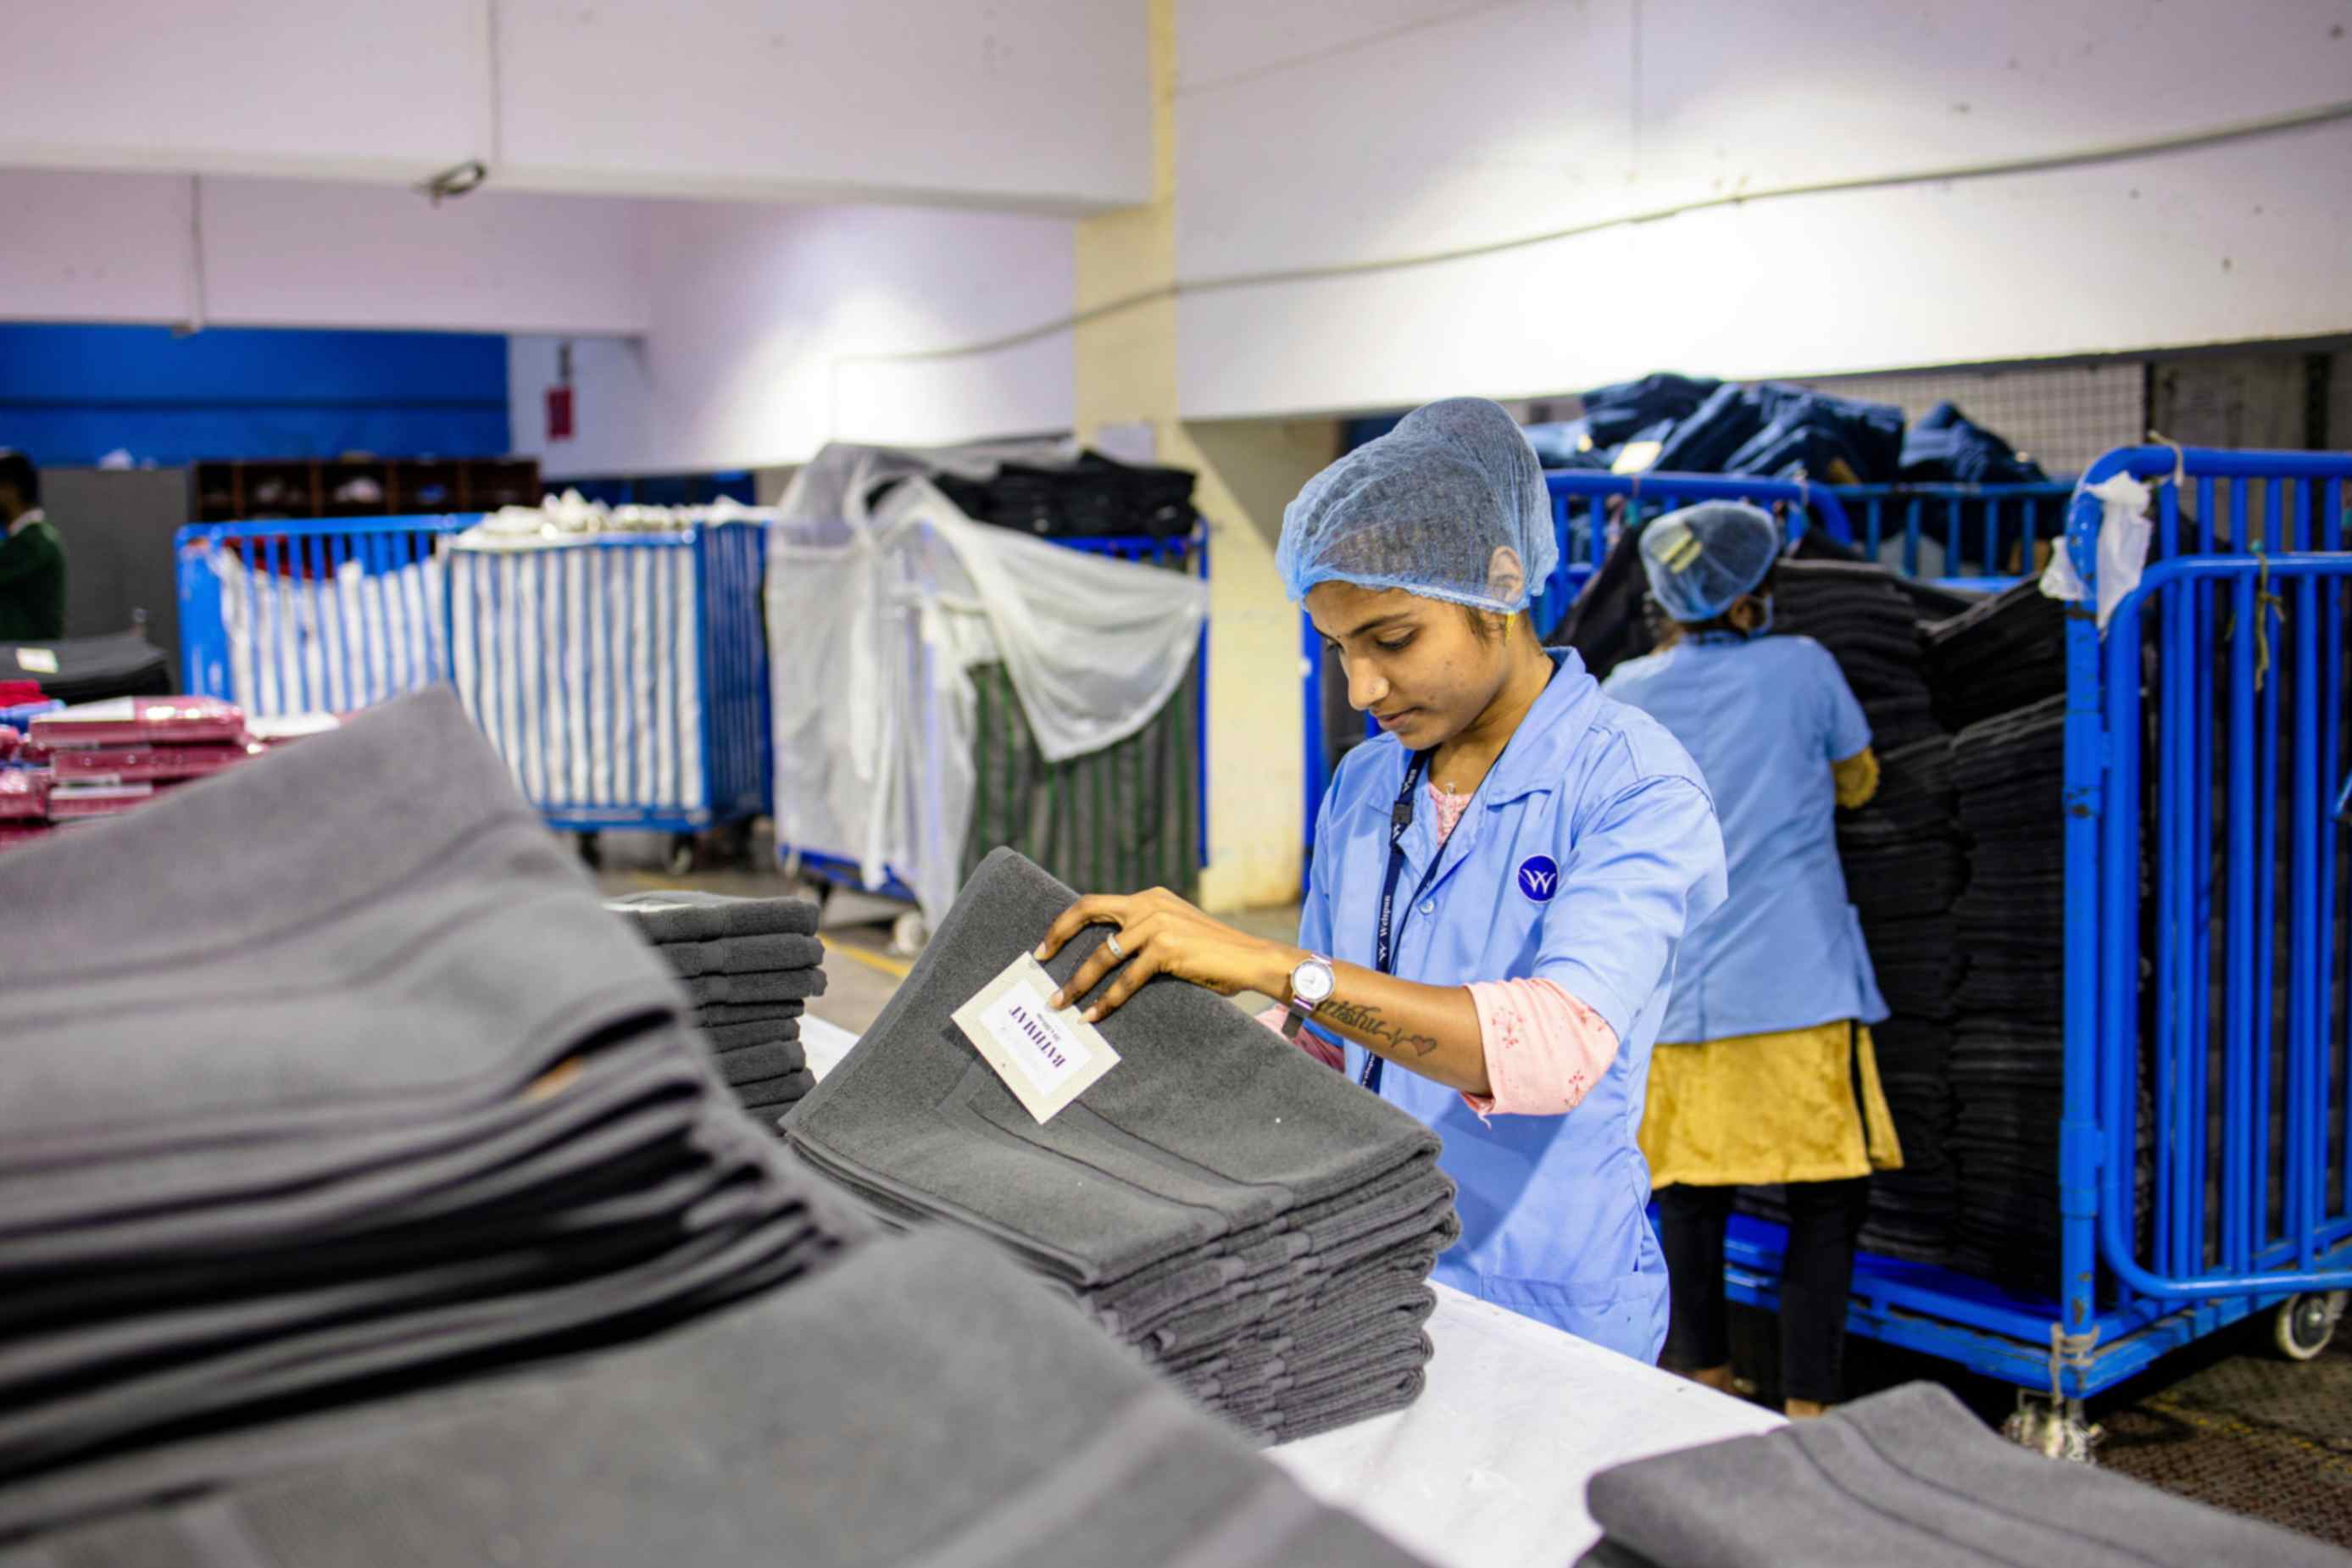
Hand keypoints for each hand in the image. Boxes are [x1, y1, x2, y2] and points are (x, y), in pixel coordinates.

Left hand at [1033, 887, 1292, 1022]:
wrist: (1251, 958)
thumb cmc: (1214, 953)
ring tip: (1061, 1003)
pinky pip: (1126, 980)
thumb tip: (1105, 956)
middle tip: (1039, 963)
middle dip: (1058, 937)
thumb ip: (1145, 933)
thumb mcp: (1175, 930)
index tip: (1045, 946)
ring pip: (1103, 956)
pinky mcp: (1167, 950)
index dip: (1065, 923)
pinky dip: (1107, 1001)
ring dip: (1078, 983)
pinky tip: (1094, 1016)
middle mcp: (1149, 905)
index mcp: (1149, 897)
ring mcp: (1158, 925)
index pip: (1094, 903)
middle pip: (1088, 912)